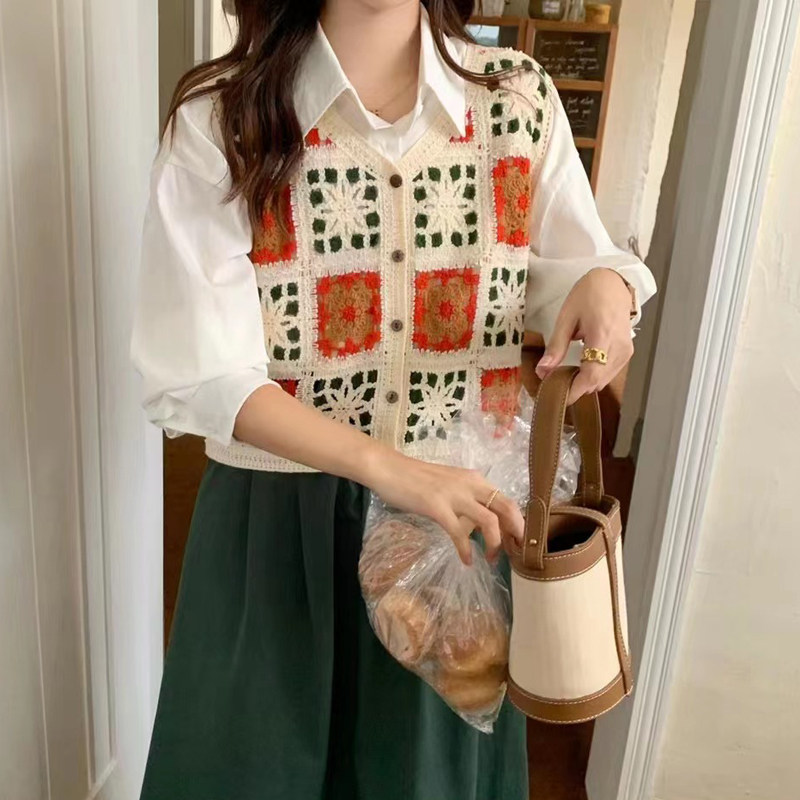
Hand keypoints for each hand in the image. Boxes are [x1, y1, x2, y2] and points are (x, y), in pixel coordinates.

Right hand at [366, 448, 524, 565]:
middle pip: (506, 508)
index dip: (517, 522)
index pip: (506, 500)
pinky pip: (459, 533)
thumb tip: (479, 525)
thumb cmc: (416, 479)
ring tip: (491, 559)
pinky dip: (466, 550)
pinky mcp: (437, 507)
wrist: (389, 469)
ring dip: (495, 544)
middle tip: (515, 553)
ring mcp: (454, 495)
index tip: (516, 541)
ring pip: (489, 521)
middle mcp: (470, 484)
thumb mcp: (450, 485)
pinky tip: (466, 561)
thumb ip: (466, 500)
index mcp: (475, 479)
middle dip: (516, 533)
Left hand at [535, 268, 634, 403]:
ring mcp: (626, 352)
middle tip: (556, 383)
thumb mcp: (566, 318)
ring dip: (585, 383)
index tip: (558, 397)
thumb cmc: (589, 295)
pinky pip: (609, 374)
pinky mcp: (627, 353)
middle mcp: (618, 348)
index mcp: (602, 336)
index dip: (574, 391)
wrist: (613, 283)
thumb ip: (556, 347)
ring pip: (603, 381)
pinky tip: (582, 367)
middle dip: (575, 387)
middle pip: (596, 382)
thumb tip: (543, 371)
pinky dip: (595, 376)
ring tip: (567, 374)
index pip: (591, 375)